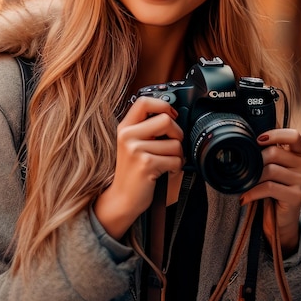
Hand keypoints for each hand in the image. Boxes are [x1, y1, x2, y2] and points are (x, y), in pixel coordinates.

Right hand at [93, 96, 183, 239]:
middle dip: (177, 133)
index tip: (171, 115)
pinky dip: (176, 168)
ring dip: (178, 156)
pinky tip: (165, 172)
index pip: (144, 102)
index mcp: (125, 127)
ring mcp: (136, 150)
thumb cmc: (132, 171)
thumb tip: (173, 115)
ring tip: (166, 162)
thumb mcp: (132, 144)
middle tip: (172, 144)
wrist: (122, 198)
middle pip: (166, 120)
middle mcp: (128, 135)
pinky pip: (175, 160)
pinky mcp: (146, 164)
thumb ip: (146, 128)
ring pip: (175, 143)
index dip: (163, 105)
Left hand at [240, 129, 300, 256]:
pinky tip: (244, 196)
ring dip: (252, 177)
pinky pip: (268, 187)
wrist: (280, 218)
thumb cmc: (273, 187)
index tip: (258, 140)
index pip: (293, 135)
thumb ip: (268, 152)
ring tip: (244, 183)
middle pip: (274, 153)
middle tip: (245, 169)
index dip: (275, 135)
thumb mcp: (272, 166)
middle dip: (255, 161)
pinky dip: (252, 192)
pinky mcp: (296, 196)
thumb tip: (245, 141)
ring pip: (270, 170)